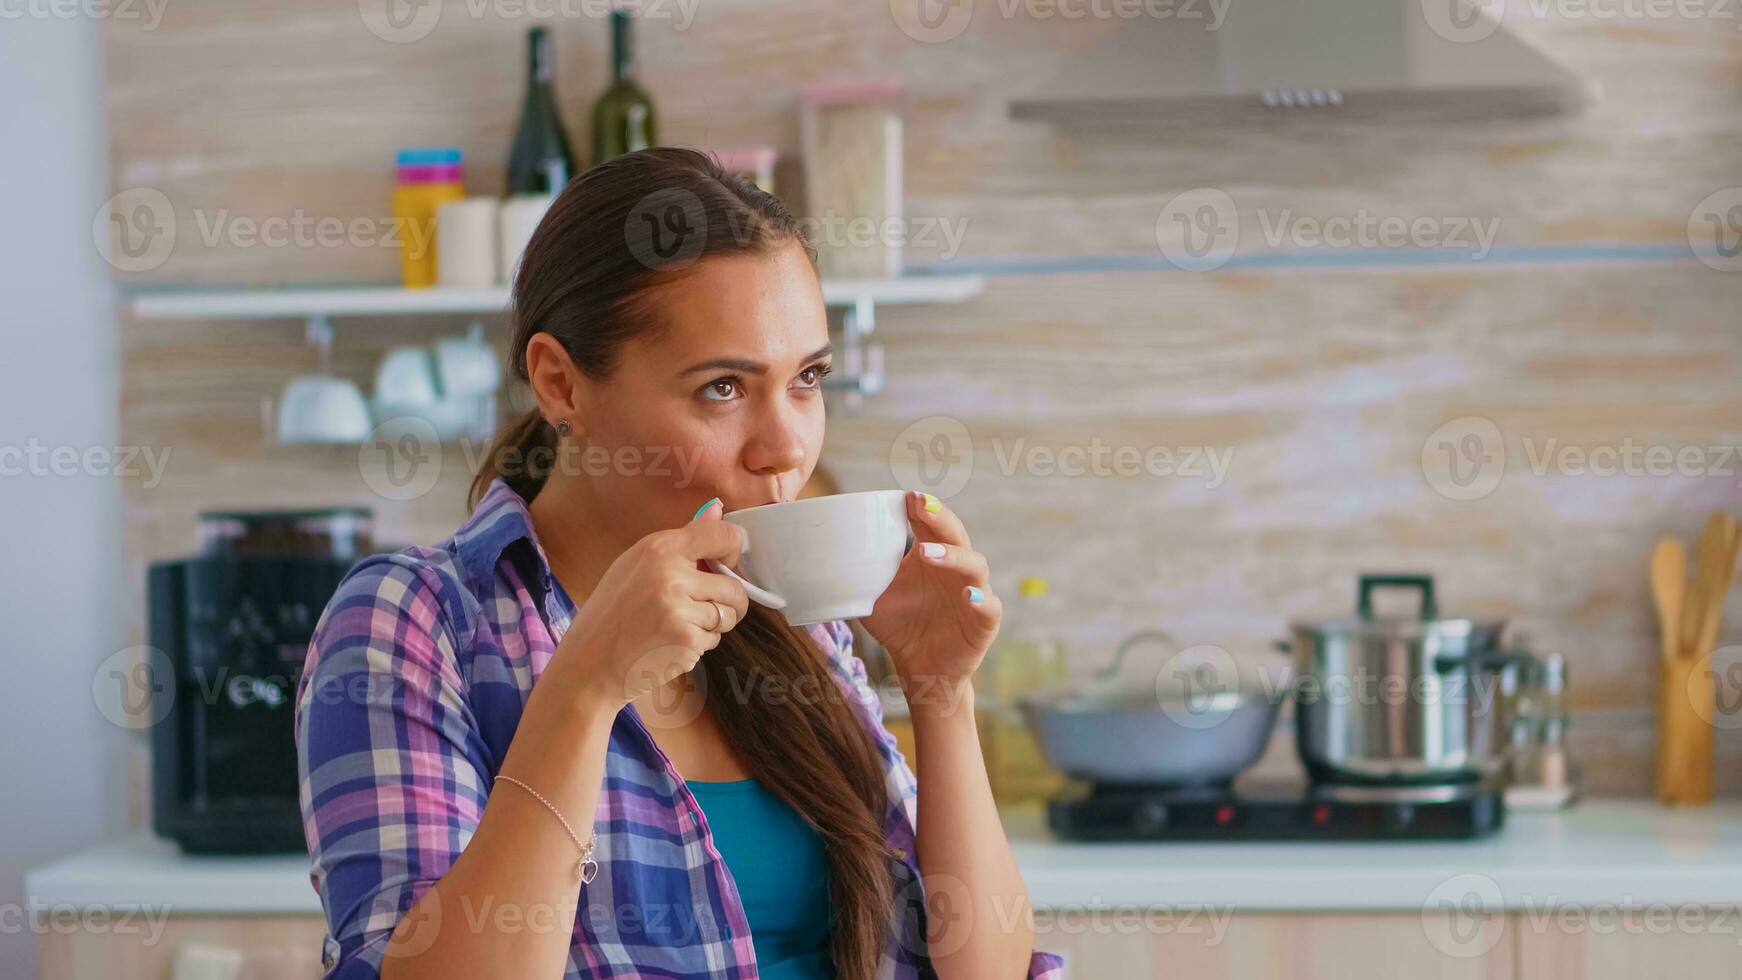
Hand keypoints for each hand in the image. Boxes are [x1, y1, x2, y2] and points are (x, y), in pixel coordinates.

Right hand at [554, 500, 750, 709]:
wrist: (588, 664)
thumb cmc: (611, 612)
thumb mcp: (636, 564)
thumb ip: (681, 540)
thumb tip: (717, 509)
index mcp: (659, 548)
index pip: (722, 535)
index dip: (732, 551)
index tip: (725, 563)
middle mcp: (671, 575)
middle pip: (734, 586)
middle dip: (726, 601)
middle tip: (699, 609)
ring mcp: (680, 610)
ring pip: (728, 615)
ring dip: (712, 624)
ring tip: (677, 626)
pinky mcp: (686, 641)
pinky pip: (714, 639)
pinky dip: (699, 644)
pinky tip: (669, 644)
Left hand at [860, 491, 999, 702]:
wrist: (920, 669)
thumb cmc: (900, 627)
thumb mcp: (872, 599)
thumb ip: (856, 575)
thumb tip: (817, 553)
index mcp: (932, 556)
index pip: (931, 523)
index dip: (923, 507)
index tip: (907, 496)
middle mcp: (956, 569)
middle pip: (956, 534)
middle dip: (940, 518)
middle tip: (921, 506)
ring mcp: (974, 592)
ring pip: (974, 565)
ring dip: (952, 556)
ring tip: (927, 553)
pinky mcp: (984, 622)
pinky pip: (988, 607)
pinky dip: (980, 599)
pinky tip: (968, 596)